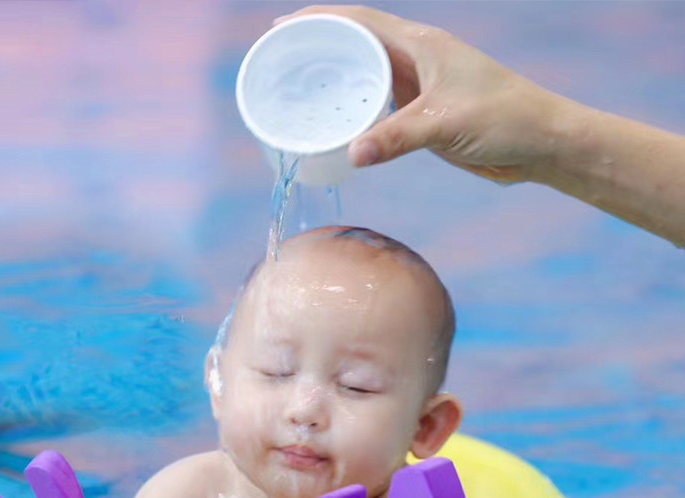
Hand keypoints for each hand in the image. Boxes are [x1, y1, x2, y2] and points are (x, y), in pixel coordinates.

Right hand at [279, 5, 563, 183]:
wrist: (538, 143)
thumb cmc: (502, 120)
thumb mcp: (445, 125)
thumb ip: (397, 138)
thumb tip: (352, 155)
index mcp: (421, 44)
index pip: (359, 21)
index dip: (318, 21)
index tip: (281, 31)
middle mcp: (417, 59)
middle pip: (356, 44)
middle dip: (318, 50)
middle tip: (280, 65)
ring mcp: (419, 86)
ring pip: (367, 76)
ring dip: (336, 82)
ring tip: (299, 95)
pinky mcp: (423, 114)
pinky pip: (379, 107)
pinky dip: (355, 112)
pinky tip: (337, 126)